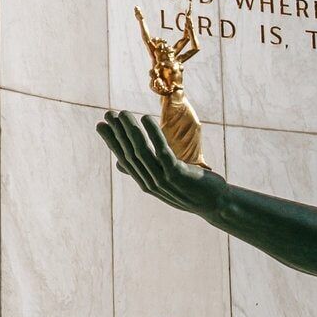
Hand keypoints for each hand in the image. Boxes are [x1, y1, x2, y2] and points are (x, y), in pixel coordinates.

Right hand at [97, 110, 219, 212]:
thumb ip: (142, 172)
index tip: (100, 125)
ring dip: (131, 130)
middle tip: (108, 114)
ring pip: (142, 151)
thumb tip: (118, 164)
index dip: (111, 142)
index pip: (123, 159)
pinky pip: (162, 151)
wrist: (215, 204)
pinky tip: (145, 118)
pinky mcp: (177, 174)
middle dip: (117, 133)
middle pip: (129, 154)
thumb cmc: (189, 190)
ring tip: (124, 113)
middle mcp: (150, 183)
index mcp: (145, 183)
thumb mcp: (162, 182)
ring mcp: (163, 179)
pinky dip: (152, 134)